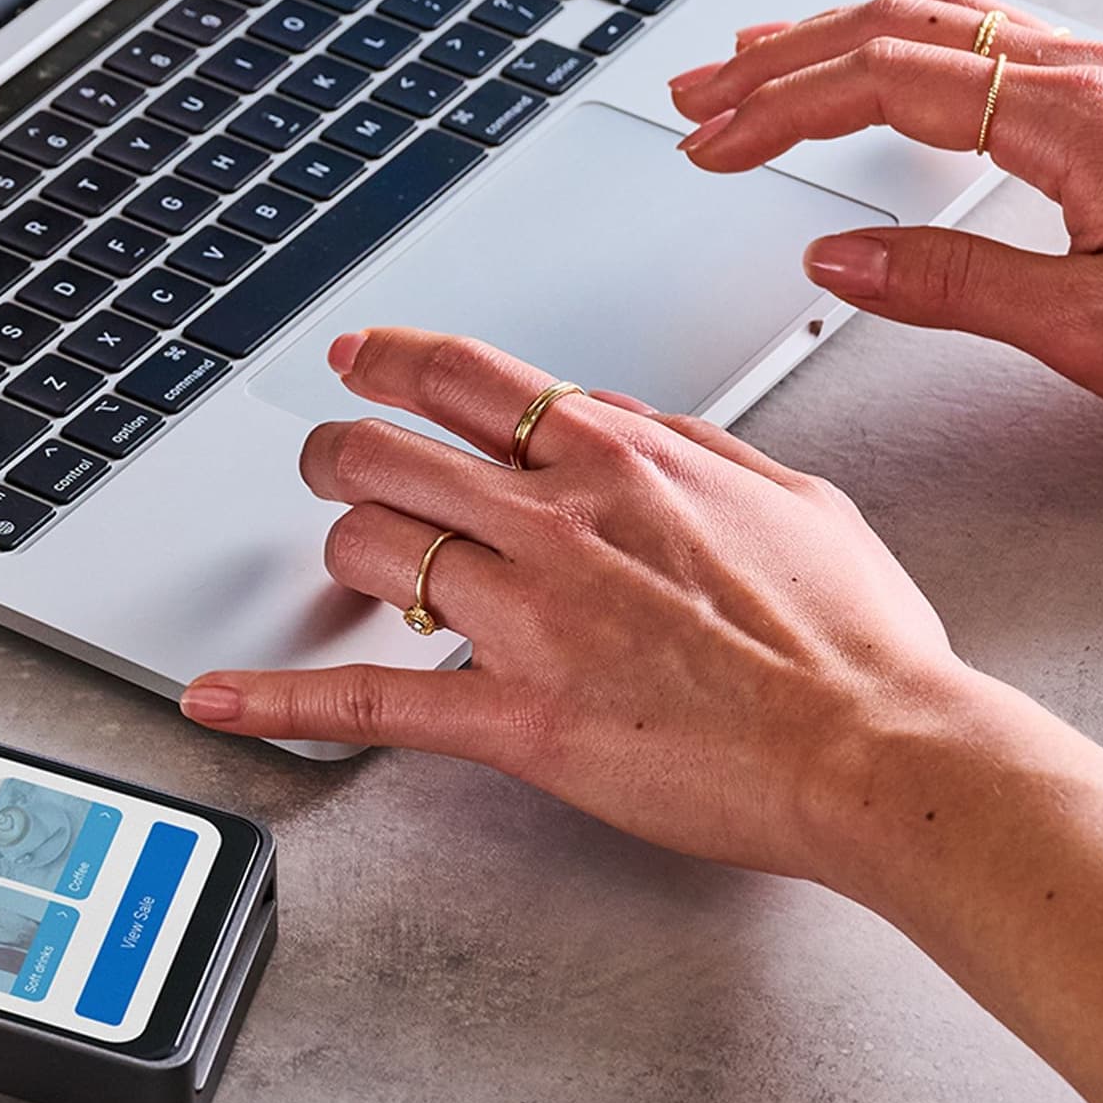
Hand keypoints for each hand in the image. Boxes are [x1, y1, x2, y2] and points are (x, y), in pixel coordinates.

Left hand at [179, 327, 1000, 882]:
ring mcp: (530, 618)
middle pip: (385, 451)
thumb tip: (624, 421)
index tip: (355, 359)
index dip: (388, 361)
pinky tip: (223, 697)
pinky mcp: (518, 717)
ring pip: (369, 548)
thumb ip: (691, 447)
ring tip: (342, 566)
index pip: (464, 375)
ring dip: (341, 554)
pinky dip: (283, 700)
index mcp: (621, 456)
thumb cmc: (854, 637)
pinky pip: (372, 702)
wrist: (879, 744)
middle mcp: (558, 520)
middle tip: (325, 465)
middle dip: (337, 453)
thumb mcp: (789, 491)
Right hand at [666, 0, 1102, 437]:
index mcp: (1069, 116)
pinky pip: (984, 38)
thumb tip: (839, 262)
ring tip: (754, 65)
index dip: (780, 109)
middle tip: (697, 95)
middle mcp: (1087, 73)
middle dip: (779, 60)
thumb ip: (952, 285)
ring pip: (938, 23)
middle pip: (895, 30)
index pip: (881, 82)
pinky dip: (900, 45)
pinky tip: (878, 62)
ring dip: (833, 41)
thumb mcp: (1092, 330)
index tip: (713, 141)